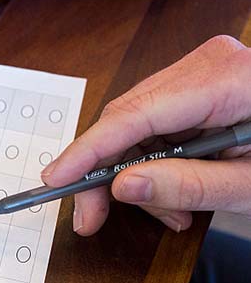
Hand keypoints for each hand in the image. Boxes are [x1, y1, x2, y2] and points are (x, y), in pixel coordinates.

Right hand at [42, 35, 250, 234]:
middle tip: (93, 219)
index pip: (135, 114)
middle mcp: (207, 62)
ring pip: (136, 123)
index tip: (54, 181)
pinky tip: (177, 191)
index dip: (89, 151)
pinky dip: (156, 160)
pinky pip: (154, 122)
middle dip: (108, 173)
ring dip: (137, 172)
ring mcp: (202, 69)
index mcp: (227, 79)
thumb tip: (121, 185)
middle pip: (127, 118)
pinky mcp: (200, 83)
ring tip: (170, 214)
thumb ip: (189, 185)